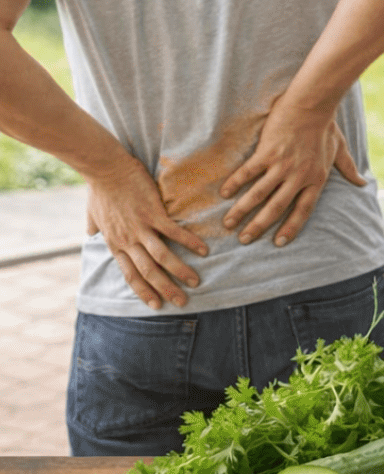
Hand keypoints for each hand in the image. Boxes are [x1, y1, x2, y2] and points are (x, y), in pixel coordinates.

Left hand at [86, 157, 208, 309]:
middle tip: (182, 302)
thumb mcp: (93, 213)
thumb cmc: (100, 189)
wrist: (105, 168)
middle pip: (148, 272)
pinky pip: (173, 233)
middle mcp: (128, 240)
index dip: (144, 291)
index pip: (130, 275)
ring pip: (162, 257)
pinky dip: (189, 242)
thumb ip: (94, 227)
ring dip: (180, 271)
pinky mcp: (153, 213)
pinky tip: (203, 250)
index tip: (156, 305)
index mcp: (116, 243)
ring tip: (196, 281)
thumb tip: (90, 233)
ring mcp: (141, 227)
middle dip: (166, 290)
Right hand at [219, 102, 365, 246]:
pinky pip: (248, 172)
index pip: (303, 211)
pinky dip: (236, 183)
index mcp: (316, 179)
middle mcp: (299, 177)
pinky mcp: (267, 152)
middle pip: (277, 208)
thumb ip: (348, 169)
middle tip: (245, 240)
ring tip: (228, 224)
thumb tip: (362, 183)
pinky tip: (225, 194)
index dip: (291, 228)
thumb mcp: (340, 150)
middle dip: (259, 226)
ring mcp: (282, 165)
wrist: (312, 105)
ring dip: (242, 210)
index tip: (279, 243)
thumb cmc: (326, 127)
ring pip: (259, 194)